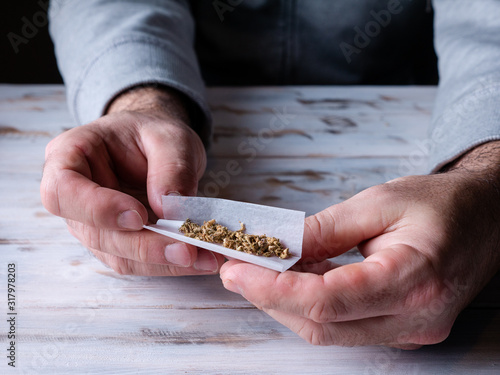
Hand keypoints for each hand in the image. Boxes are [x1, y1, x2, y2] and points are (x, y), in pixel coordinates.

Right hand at [41, 86, 223, 274]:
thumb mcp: (171, 137)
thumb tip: (170, 208)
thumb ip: (171, 167)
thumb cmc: (154, 134)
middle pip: (96, 234)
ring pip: (118, 256)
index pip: (62, 191)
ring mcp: (93, 225)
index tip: (138, 216)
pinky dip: (169, 263)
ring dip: (161, 261)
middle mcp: (74, 197)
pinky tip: (199, 259)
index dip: (97, 210)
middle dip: (145, 247)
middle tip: (187, 251)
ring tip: (204, 258)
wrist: (158, 145)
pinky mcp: (117, 243)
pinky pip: (138, 262)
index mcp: (70, 156)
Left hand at [220, 142, 499, 346]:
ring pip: (330, 332)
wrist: (485, 216)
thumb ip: (324, 230)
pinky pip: (346, 327)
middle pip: (323, 325)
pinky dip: (312, 306)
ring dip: (288, 304)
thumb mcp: (378, 203)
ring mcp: (411, 331)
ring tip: (261, 272)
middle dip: (271, 299)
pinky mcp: (403, 330)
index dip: (273, 289)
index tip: (237, 271)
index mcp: (415, 280)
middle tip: (239, 269)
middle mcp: (415, 319)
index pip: (327, 301)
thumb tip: (277, 248)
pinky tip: (295, 281)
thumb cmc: (439, 203)